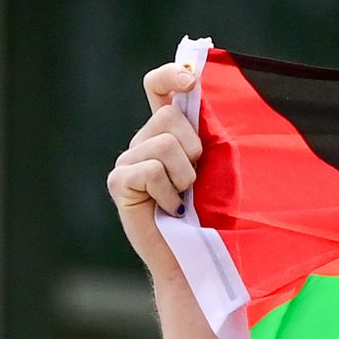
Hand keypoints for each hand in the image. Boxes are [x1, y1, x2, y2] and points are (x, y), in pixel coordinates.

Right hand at [110, 56, 206, 269]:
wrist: (197, 262)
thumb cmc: (215, 217)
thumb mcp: (219, 168)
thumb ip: (212, 133)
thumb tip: (211, 96)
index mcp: (168, 132)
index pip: (158, 86)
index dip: (169, 76)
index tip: (191, 81)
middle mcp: (144, 141)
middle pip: (168, 118)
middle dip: (193, 150)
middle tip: (196, 181)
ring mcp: (128, 161)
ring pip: (163, 144)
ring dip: (184, 176)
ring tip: (184, 199)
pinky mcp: (120, 182)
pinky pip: (150, 171)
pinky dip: (169, 194)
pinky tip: (172, 211)